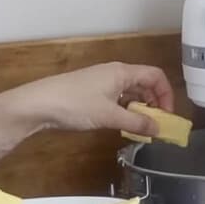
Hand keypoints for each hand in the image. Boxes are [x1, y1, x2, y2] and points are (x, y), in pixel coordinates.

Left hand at [0, 61, 175, 136]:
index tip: (167, 116)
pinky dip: (125, 110)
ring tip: (142, 127)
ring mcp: (102, 82)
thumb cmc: (75, 105)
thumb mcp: (110, 116)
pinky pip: (118, 99)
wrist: (37, 104)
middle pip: (145, 84)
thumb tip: (158, 130)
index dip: (166, 94)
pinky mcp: (91, 92)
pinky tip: (123, 124)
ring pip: (130, 93)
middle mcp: (114, 73)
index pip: (155, 76)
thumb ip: (137, 123)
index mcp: (122, 72)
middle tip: (157, 125)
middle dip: (154, 103)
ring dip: (140, 109)